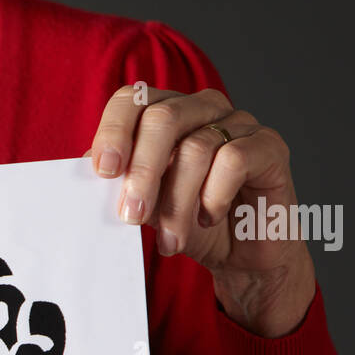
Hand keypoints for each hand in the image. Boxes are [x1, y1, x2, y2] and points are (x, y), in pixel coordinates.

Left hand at [88, 86, 315, 337]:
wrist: (240, 254)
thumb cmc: (191, 224)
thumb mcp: (146, 204)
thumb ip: (119, 183)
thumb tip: (85, 170)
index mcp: (166, 112)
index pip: (134, 100)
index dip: (114, 131)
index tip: (105, 172)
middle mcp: (202, 108)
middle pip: (163, 118)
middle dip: (142, 172)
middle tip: (132, 216)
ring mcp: (238, 121)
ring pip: (195, 148)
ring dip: (178, 203)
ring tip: (172, 239)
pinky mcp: (269, 145)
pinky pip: (233, 160)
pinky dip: (213, 197)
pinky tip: (209, 219)